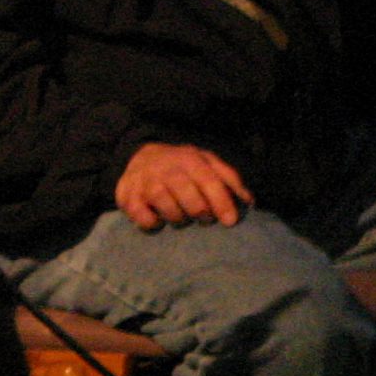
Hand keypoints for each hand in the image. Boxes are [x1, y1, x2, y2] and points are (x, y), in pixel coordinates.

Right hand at [116, 141, 251, 228]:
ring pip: (166, 205)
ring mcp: (144, 181)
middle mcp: (165, 168)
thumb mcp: (206, 162)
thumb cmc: (181, 166)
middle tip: (204, 219)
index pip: (208, 180)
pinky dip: (151, 221)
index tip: (230, 221)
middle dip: (200, 212)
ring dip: (178, 217)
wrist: (138, 154)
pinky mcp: (127, 195)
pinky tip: (157, 219)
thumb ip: (228, 178)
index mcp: (188, 159)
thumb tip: (248, 201)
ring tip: (181, 217)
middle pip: (188, 195)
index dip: (221, 202)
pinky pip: (141, 215)